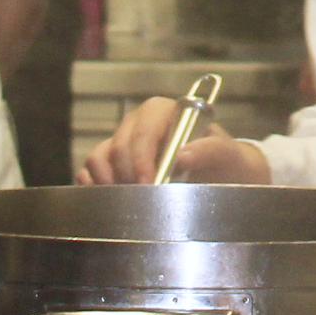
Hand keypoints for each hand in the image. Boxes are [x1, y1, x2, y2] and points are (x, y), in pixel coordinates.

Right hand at [75, 96, 270, 185]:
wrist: (220, 178)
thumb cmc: (224, 162)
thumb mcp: (227, 155)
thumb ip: (211, 150)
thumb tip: (182, 155)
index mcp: (165, 112)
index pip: (144, 130)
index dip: (142, 158)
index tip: (149, 184)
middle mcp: (139, 124)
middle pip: (118, 146)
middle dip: (128, 175)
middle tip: (141, 200)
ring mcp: (121, 143)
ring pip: (98, 157)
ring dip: (108, 182)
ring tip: (126, 202)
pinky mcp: (110, 164)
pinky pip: (88, 171)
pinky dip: (92, 185)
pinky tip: (108, 199)